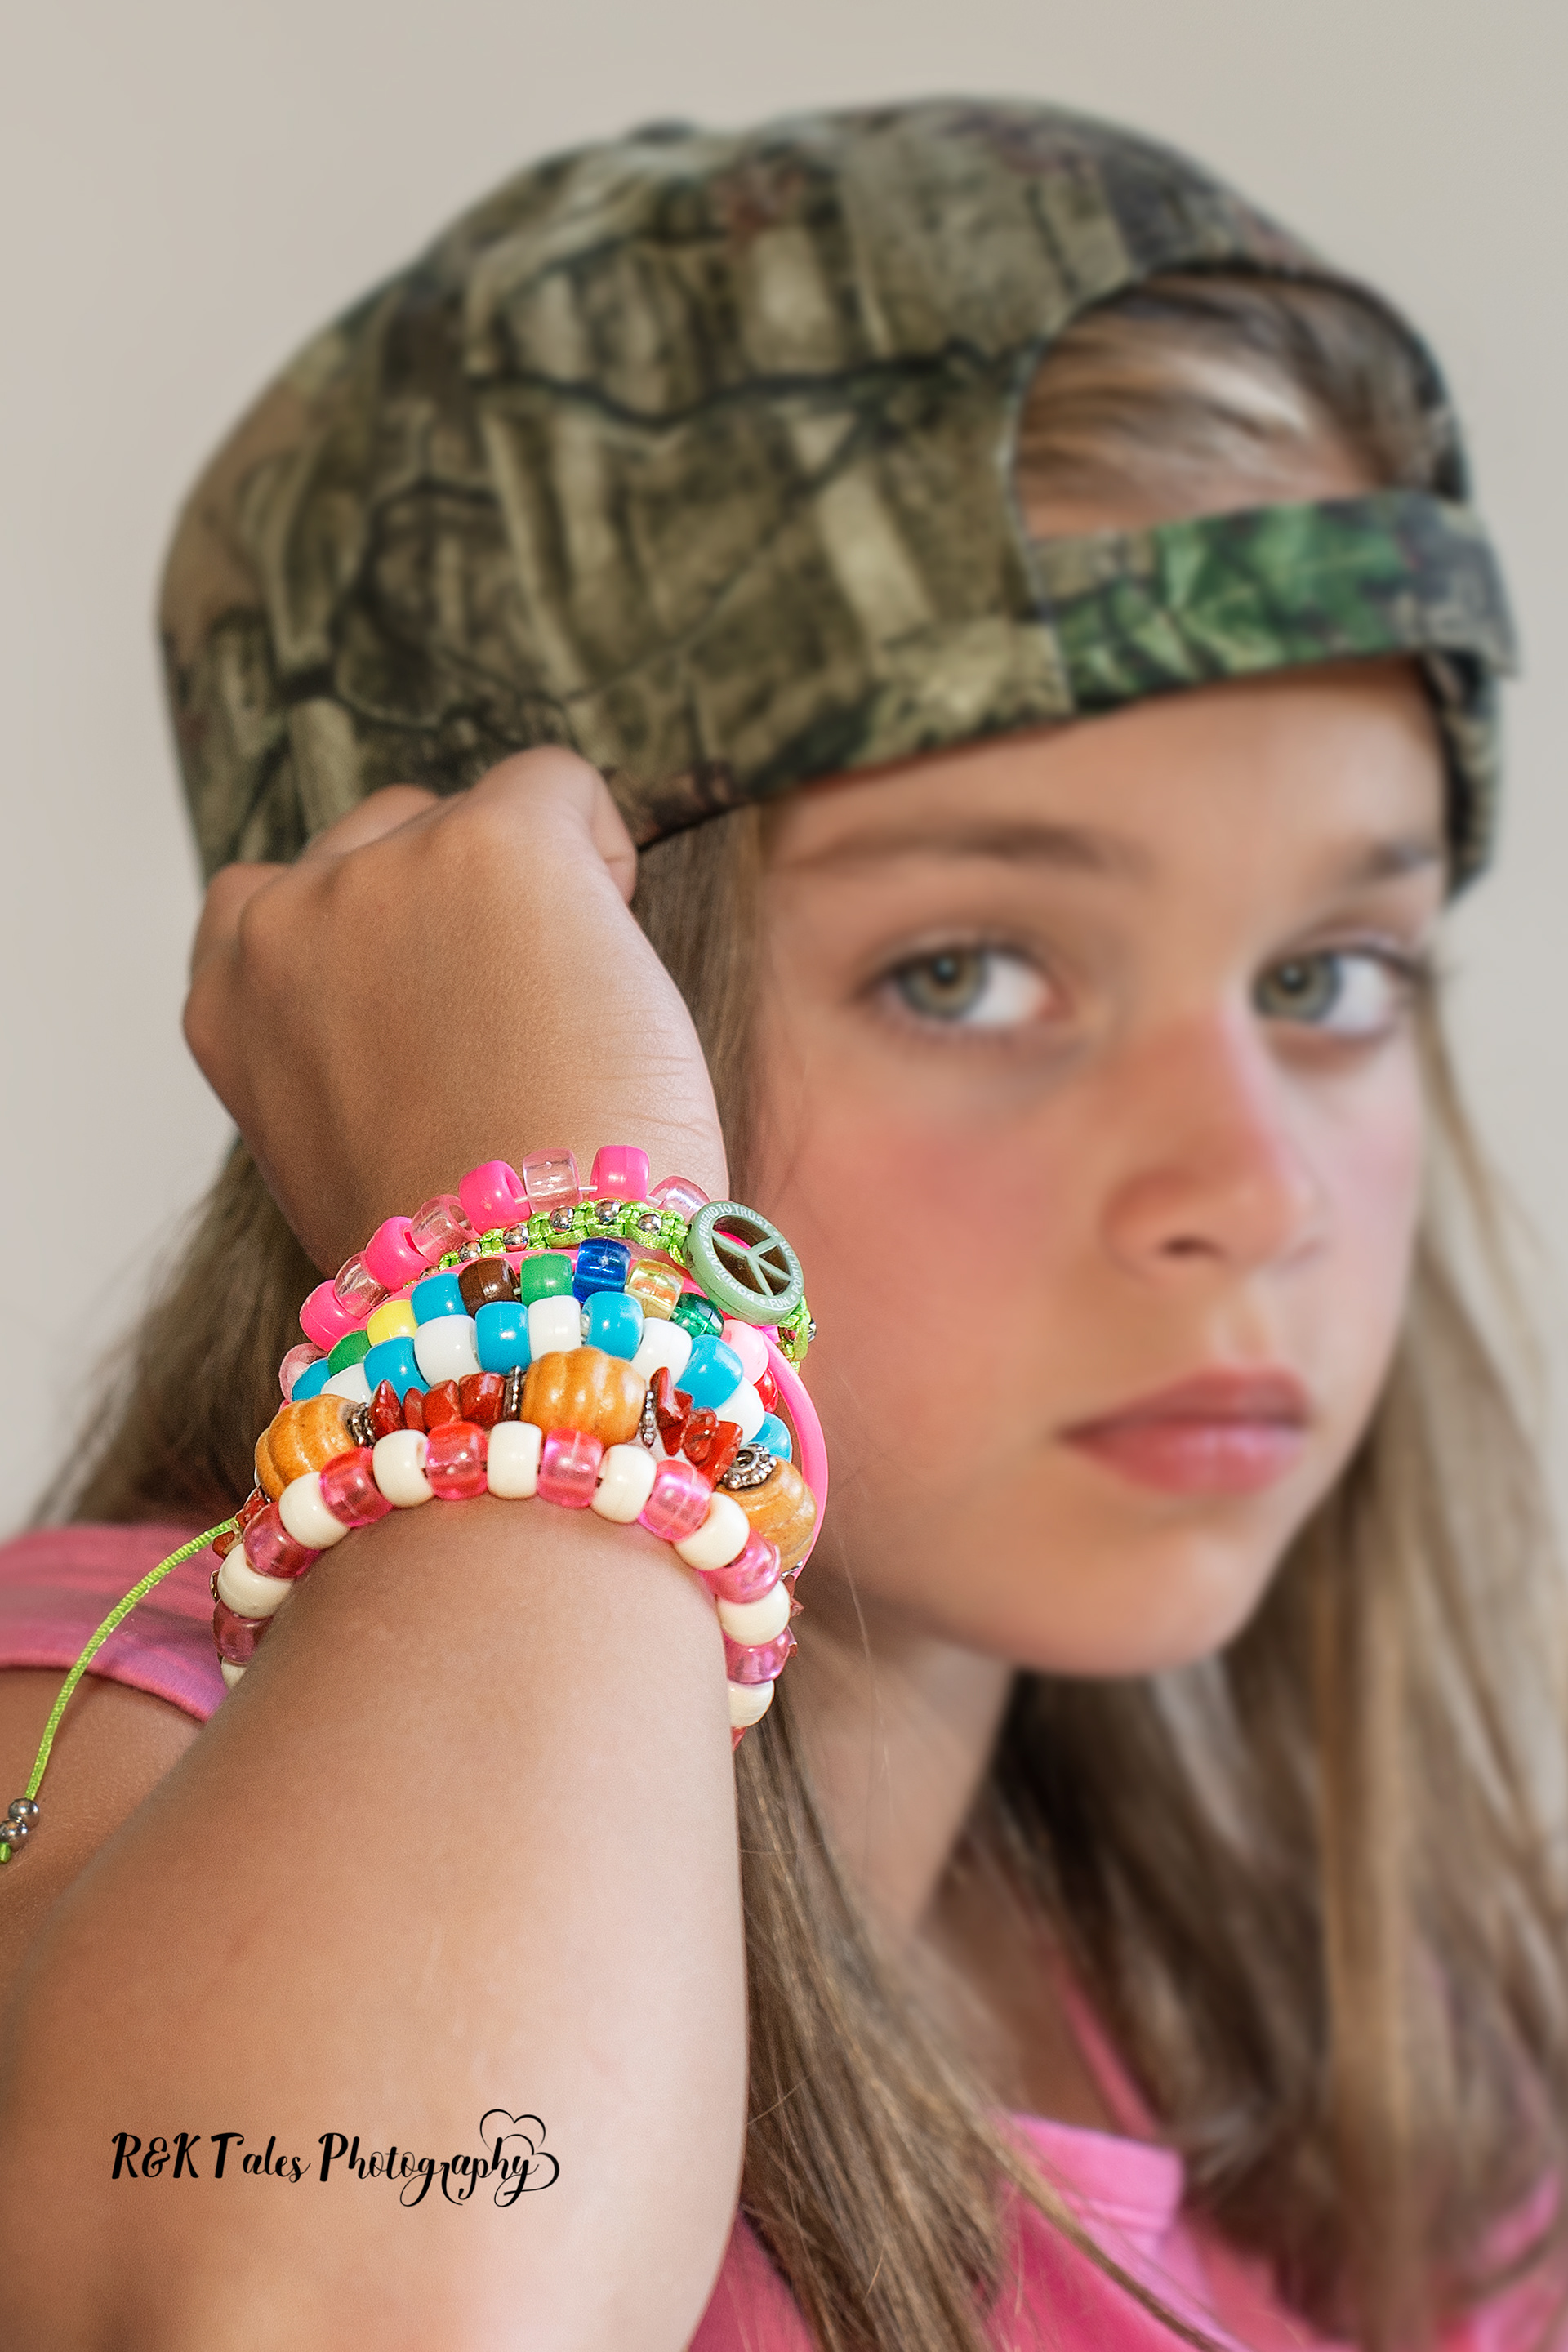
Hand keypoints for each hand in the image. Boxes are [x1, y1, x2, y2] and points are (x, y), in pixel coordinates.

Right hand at [185, 750, 727, 1269]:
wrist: (530, 1276)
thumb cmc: (460, 1256)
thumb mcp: (341, 1161)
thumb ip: (340, 1061)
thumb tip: (413, 1021)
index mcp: (228, 1004)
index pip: (278, 904)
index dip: (380, 951)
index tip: (439, 1027)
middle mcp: (285, 920)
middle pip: (378, 842)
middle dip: (448, 914)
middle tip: (516, 1031)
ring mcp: (385, 870)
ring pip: (466, 817)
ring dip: (524, 887)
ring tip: (570, 1010)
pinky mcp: (493, 843)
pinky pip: (559, 783)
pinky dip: (603, 844)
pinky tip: (619, 956)